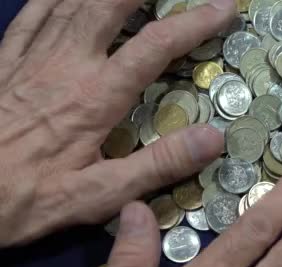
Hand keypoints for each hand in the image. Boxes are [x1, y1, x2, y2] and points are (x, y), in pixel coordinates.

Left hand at [0, 0, 234, 245]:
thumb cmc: (25, 198)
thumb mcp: (98, 195)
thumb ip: (159, 165)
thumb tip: (214, 138)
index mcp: (96, 95)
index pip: (156, 45)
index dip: (195, 22)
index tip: (225, 8)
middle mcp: (66, 62)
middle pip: (110, 3)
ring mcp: (31, 56)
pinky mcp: (4, 59)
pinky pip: (34, 12)